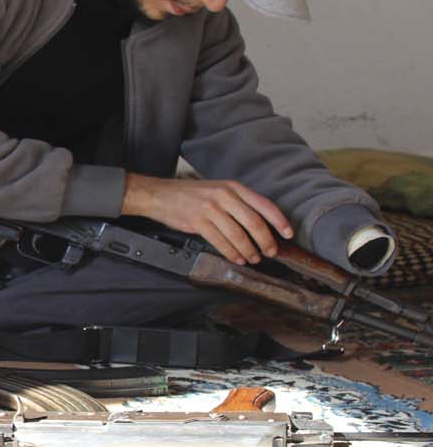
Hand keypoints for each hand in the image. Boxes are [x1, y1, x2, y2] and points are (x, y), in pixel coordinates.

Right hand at [121, 173, 292, 264]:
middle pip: (254, 223)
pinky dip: (231, 253)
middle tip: (271, 252)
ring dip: (249, 250)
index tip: (288, 234)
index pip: (264, 205)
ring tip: (253, 258)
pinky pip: (220, 242)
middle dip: (266, 241)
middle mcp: (224, 196)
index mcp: (233, 187)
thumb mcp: (217, 190)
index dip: (279, 221)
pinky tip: (236, 258)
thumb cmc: (189, 195)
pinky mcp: (197, 221)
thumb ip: (237, 202)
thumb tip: (260, 223)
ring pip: (238, 235)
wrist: (158, 195)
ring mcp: (210, 208)